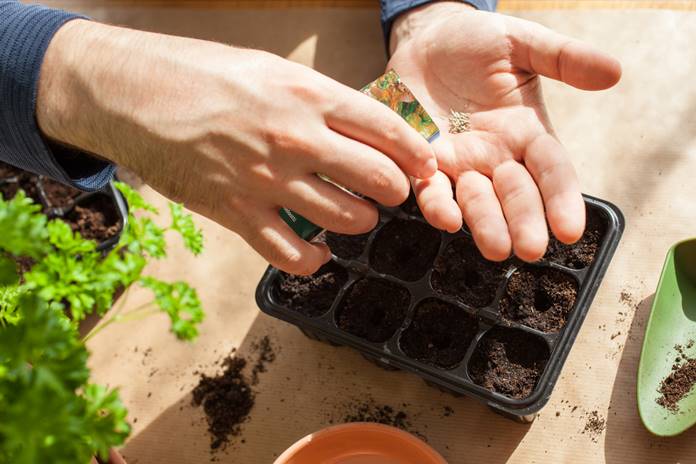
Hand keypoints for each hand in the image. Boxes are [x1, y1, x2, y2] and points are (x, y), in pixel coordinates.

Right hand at [37, 20, 436, 274]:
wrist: (131, 94)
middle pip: (378, 179)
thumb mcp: (270, 69)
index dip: (416, 154)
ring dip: (361, 221)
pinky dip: (316, 259)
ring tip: (356, 215)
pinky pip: (294, 255)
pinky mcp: (237, 214)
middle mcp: (295, 138)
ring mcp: (267, 180)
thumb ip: (318, 100)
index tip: (424, 167)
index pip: (388, 130)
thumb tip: (362, 127)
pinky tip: (320, 250)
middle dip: (396, 191)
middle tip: (390, 192)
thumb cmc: (200, 74)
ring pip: (347, 219)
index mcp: (308, 95)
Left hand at [389, 2, 620, 260]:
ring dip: (485, 224)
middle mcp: (496, 156)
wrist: (425, 40)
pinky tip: (446, 218)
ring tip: (496, 247)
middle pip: (516, 194)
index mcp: (527, 133)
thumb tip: (613, 72)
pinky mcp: (424, 163)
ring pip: (476, 201)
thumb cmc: (476, 42)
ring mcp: (460, 163)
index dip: (561, 198)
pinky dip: (438, 204)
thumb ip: (562, 58)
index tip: (570, 229)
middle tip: (530, 249)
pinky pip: (431, 189)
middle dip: (524, 221)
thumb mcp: (521, 43)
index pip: (551, 170)